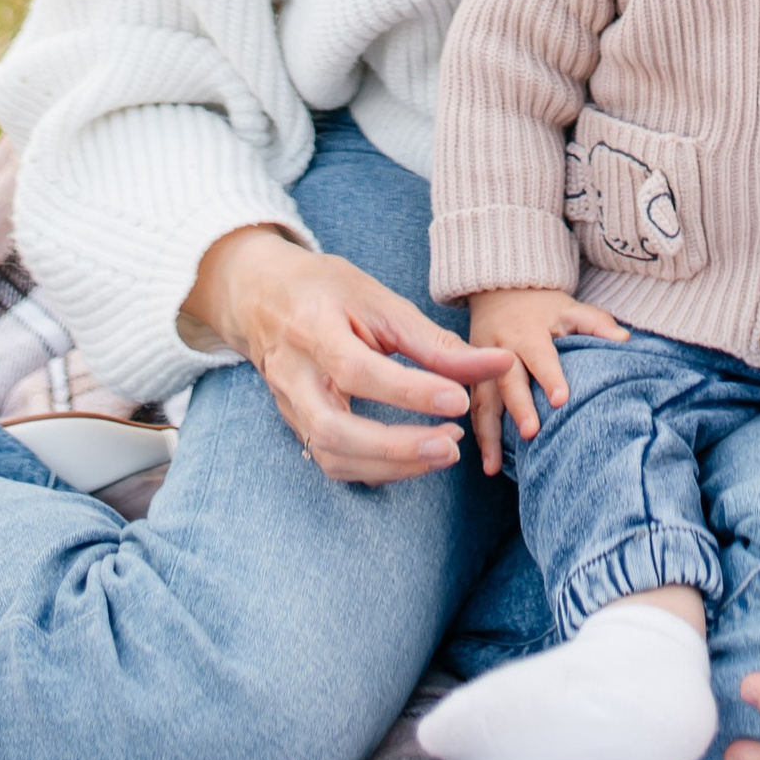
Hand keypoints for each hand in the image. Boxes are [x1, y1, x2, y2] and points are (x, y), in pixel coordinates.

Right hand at [184, 224, 507, 484]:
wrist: (262, 297)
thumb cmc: (326, 290)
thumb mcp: (379, 299)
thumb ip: (433, 340)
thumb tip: (497, 363)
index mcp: (311, 328)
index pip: (358, 370)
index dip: (410, 391)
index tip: (460, 400)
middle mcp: (292, 374)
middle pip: (333, 429)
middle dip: (395, 447)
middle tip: (452, 443)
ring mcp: (289, 406)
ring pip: (331, 456)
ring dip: (391, 465)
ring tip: (446, 449)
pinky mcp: (296, 426)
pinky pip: (333, 462)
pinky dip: (376, 468)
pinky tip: (415, 457)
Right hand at [466, 284, 628, 475]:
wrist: (499, 291)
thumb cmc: (543, 307)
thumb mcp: (569, 308)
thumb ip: (596, 322)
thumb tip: (625, 339)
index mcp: (528, 331)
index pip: (541, 355)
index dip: (550, 376)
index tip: (561, 400)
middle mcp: (501, 349)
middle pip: (508, 380)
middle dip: (518, 408)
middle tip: (531, 434)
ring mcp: (482, 364)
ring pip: (483, 401)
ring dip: (488, 435)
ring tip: (494, 467)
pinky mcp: (472, 378)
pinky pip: (474, 409)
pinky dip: (478, 435)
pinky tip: (487, 462)